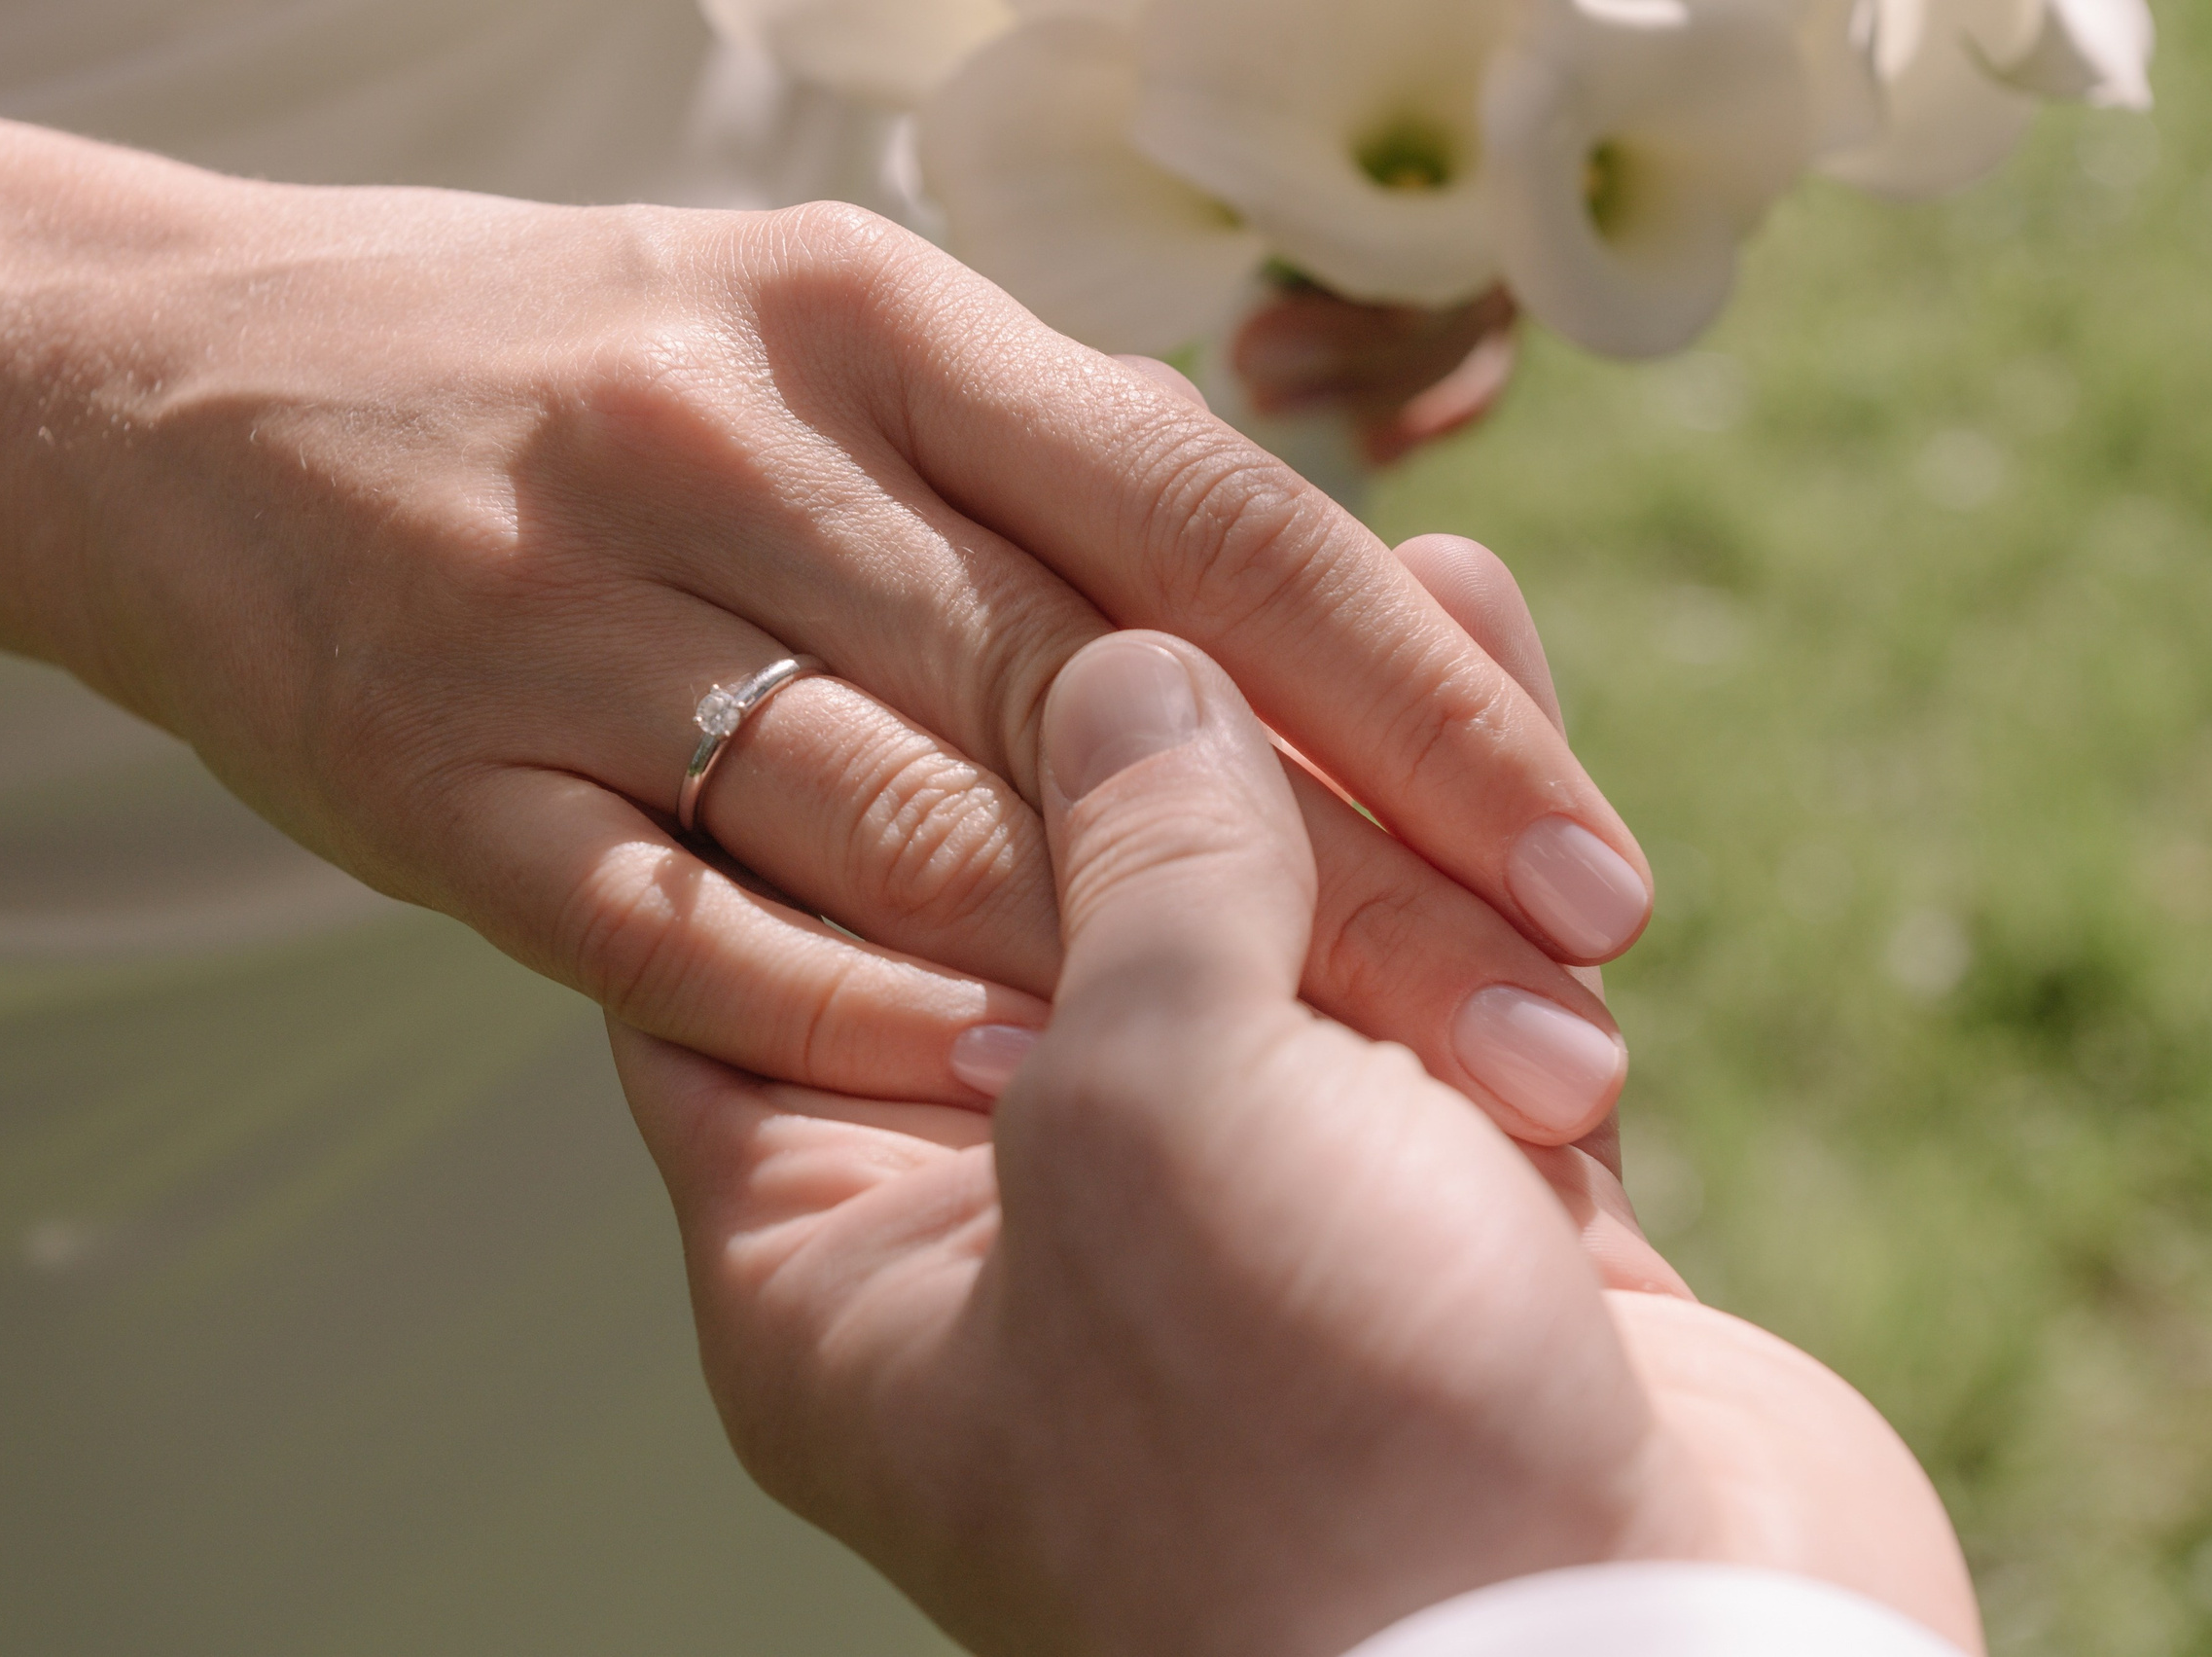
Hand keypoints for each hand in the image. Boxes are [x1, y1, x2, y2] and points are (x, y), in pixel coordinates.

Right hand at [0, 92, 1647, 1130]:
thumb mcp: (827, 339)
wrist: (177, 386)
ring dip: (1144, 992)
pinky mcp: (446, 778)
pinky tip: (1022, 1104)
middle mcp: (739, 441)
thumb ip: (1047, 472)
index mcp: (876, 317)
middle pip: (1109, 707)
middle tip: (1547, 1049)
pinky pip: (691, 934)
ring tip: (1349, 1123)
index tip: (1592, 869)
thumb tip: (1297, 649)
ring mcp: (578, 611)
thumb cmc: (571, 368)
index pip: (1216, 528)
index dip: (1428, 710)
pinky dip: (863, 1025)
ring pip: (911, 825)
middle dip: (1358, 902)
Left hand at [612, 631, 1981, 1656]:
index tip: (843, 582)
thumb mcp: (1149, 1103)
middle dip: (1099, 724)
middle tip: (1108, 527)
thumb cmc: (1308, 1451)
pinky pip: (1424, 991)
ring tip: (1336, 550)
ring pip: (1249, 937)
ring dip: (1308, 753)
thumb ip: (1135, 866)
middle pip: (1020, 922)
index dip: (796, 763)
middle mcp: (1022, 1249)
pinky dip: (1444, 833)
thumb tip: (1139, 675)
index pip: (742, 967)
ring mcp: (1244, 1241)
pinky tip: (1469, 633)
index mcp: (844, 1262)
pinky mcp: (1447, 1232)